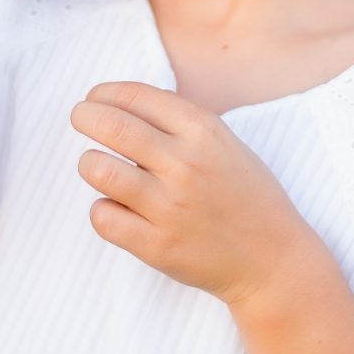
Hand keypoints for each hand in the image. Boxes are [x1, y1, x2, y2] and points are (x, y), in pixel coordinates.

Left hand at [69, 81, 317, 306]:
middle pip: (110, 125)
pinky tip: (117, 208)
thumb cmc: (246, 196)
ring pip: (97, 169)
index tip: (95, 99)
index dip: (105, 93)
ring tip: (99, 167)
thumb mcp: (225, 144)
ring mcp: (170, 207)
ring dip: (90, 163)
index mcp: (204, 132)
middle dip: (84, 116)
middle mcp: (185, 164)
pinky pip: (102, 216)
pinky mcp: (156, 245)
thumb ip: (180, 123)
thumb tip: (122, 102)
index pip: (136, 96)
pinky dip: (103, 209)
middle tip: (81, 118)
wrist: (272, 260)